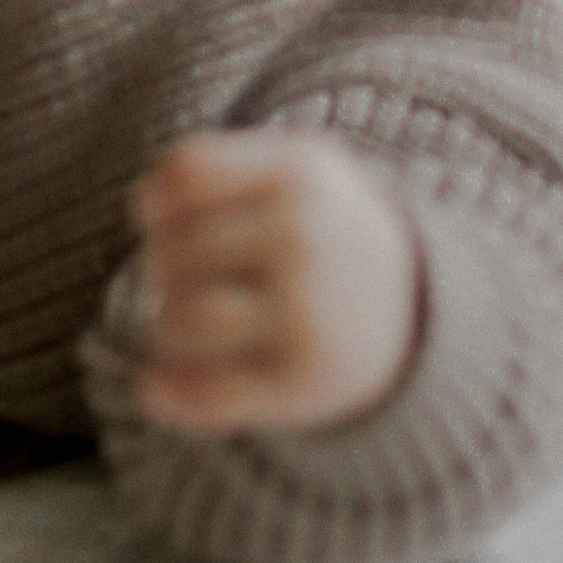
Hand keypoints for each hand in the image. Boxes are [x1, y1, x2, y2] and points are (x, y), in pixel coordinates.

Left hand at [129, 131, 421, 436]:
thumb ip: (212, 168)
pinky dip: (167, 394)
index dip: (155, 202)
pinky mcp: (304, 384)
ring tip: (189, 321)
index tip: (165, 220)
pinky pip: (208, 394)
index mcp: (296, 174)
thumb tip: (145, 201)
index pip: (182, 176)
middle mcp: (302, 239)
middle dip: (163, 268)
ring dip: (167, 326)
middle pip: (171, 251)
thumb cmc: (323, 228)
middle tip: (190, 277)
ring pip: (180, 321)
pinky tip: (154, 385)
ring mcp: (305, 314)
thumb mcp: (291, 170)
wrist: (416, 308)